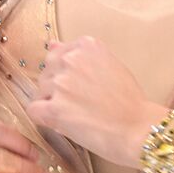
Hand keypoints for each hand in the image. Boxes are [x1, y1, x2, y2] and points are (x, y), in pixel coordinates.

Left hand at [24, 36, 170, 166]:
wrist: (139, 128)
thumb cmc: (130, 101)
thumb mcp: (110, 66)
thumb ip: (81, 55)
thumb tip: (51, 43)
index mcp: (86, 45)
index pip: (58, 54)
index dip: (66, 73)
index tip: (81, 86)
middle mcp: (70, 59)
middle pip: (47, 71)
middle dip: (57, 87)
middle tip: (79, 103)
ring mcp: (60, 83)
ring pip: (40, 91)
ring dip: (51, 103)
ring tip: (76, 115)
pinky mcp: (54, 109)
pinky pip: (34, 110)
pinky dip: (44, 118)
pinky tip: (61, 123)